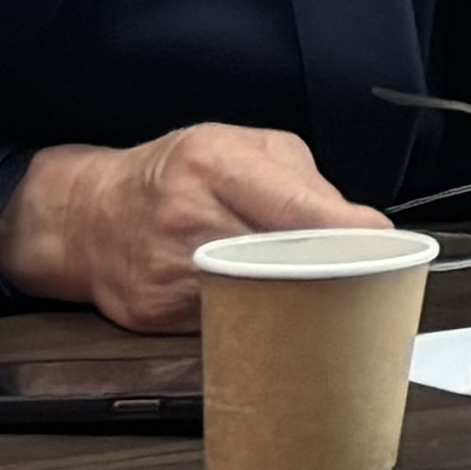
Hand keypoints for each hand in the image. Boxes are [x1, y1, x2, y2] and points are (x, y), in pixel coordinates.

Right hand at [0, 124, 373, 331]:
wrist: (88, 216)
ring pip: (258, 298)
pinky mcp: (156, 314)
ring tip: (315, 287)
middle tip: (363, 274)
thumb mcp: (240, 146)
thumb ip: (300, 178)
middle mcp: (186, 217)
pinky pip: (227, 323)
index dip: (345, 230)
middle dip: (329, 269)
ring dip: (297, 297)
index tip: (382, 245)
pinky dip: (257, 317)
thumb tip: (358, 222)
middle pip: (280, 257)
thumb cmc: (175, 174)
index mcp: (213, 165)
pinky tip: (266, 304)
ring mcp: (167, 271)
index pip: (291, 204)